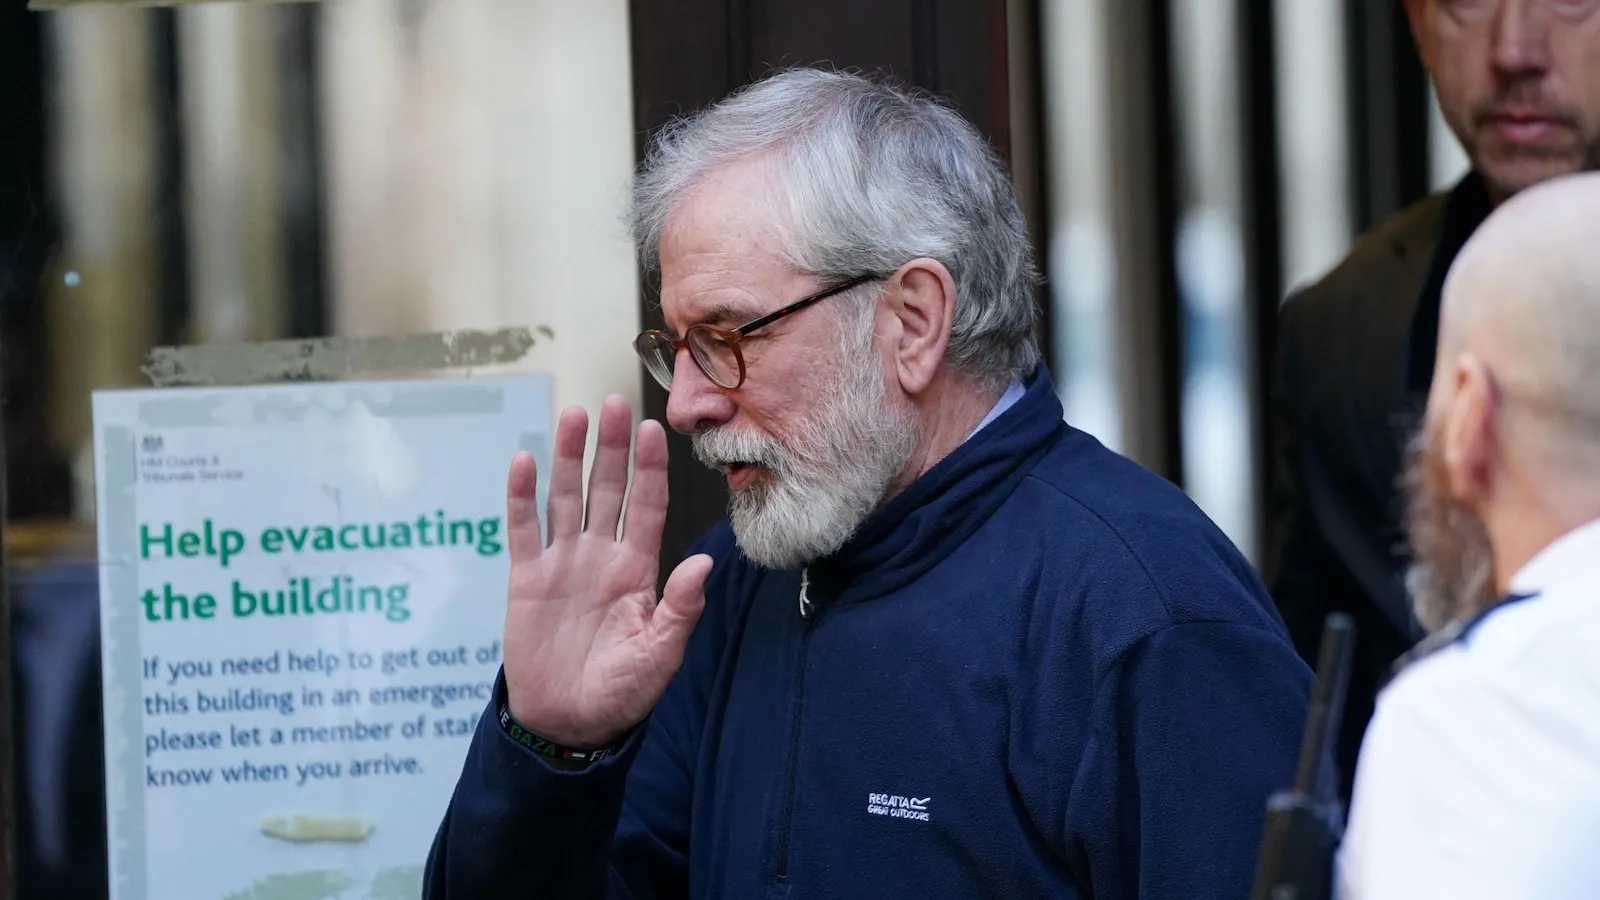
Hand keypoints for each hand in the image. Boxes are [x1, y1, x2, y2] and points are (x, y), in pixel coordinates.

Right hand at [501, 394, 711, 747]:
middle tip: (614, 402)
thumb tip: (705, 564)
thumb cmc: (623, 691)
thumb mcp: (659, 654)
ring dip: (570, 457)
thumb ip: (679, 608)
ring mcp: (563, 563)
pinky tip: (524, 460)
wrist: (569, 723)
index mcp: (638, 570)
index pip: (647, 507)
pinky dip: (521, 497)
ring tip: (574, 415)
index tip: (654, 430)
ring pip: (566, 498)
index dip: (649, 469)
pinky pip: (523, 530)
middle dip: (612, 448)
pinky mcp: (527, 579)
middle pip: (607, 490)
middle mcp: (602, 556)